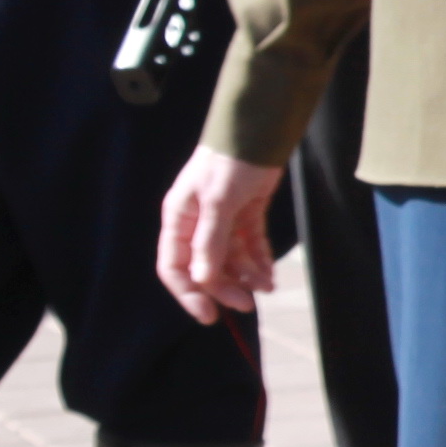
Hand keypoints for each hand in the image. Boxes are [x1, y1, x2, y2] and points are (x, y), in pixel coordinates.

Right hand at [155, 149, 284, 324]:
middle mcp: (197, 223)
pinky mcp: (247, 213)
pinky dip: (259, 261)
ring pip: (231, 258)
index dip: (189, 293)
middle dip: (225, 287)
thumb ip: (210, 241)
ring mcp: (223, 219)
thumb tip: (203, 279)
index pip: (174, 266)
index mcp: (179, 219)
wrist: (259, 131)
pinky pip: (250, 244)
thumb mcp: (218, 202)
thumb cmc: (230, 162)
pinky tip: (270, 275)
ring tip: (266, 288)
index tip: (209, 315)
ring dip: (247, 276)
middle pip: (206, 266)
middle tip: (247, 305)